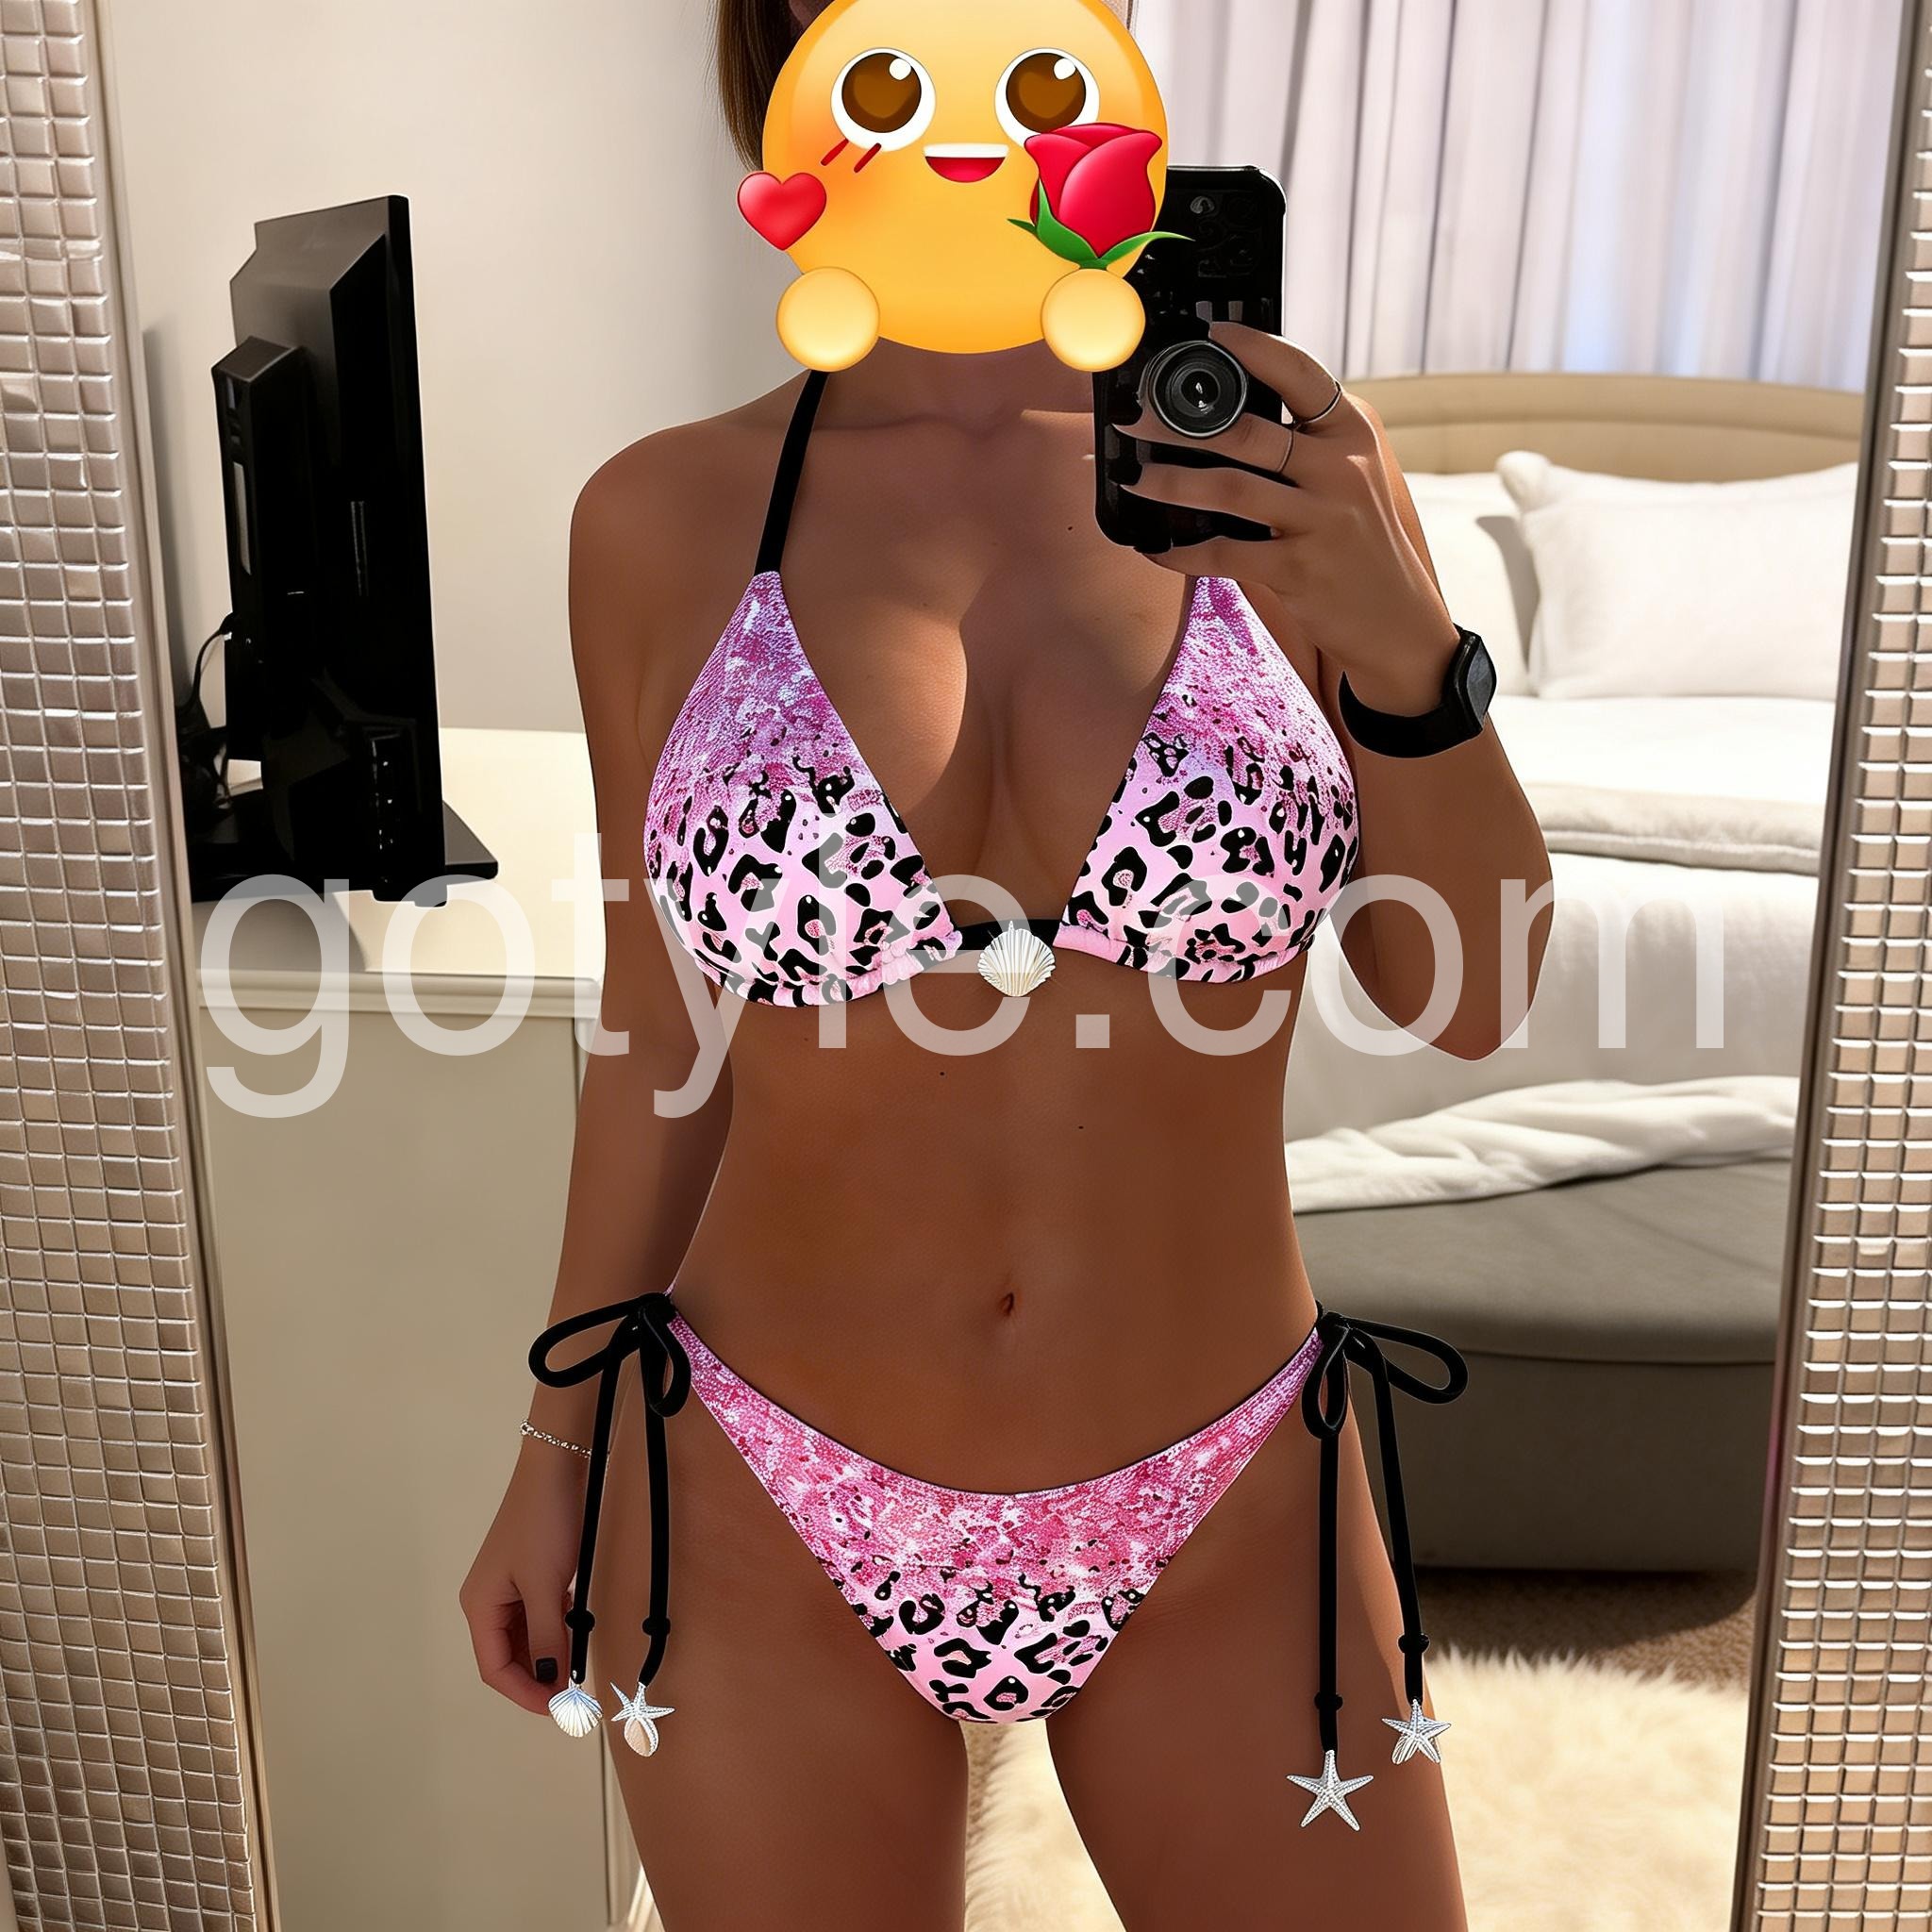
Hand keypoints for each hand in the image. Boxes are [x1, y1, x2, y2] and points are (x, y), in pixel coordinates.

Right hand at [458, 1437, 588, 1715]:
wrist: (558, 1465)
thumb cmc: (546, 1526)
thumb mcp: (546, 1586)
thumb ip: (547, 1638)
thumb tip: (550, 1685)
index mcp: (480, 1605)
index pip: (494, 1668)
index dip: (525, 1693)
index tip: (560, 1710)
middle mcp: (488, 1599)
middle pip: (508, 1655)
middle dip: (538, 1677)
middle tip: (574, 1695)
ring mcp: (510, 1585)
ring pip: (526, 1637)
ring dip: (550, 1655)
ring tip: (579, 1668)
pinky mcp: (532, 1571)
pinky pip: (539, 1614)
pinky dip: (557, 1629)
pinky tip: (578, 1634)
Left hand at [1122, 322, 1460, 714]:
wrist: (1395, 618)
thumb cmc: (1359, 541)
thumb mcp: (1351, 476)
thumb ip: (1307, 442)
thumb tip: (1229, 415)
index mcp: (1352, 434)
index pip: (1302, 375)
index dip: (1255, 348)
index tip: (1213, 334)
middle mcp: (1340, 469)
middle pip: (1247, 432)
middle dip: (1178, 425)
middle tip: (1135, 420)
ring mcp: (1320, 520)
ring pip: (1228, 489)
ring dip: (1170, 484)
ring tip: (1134, 479)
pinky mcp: (1298, 569)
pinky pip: (1224, 553)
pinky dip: (1182, 552)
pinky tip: (1156, 549)